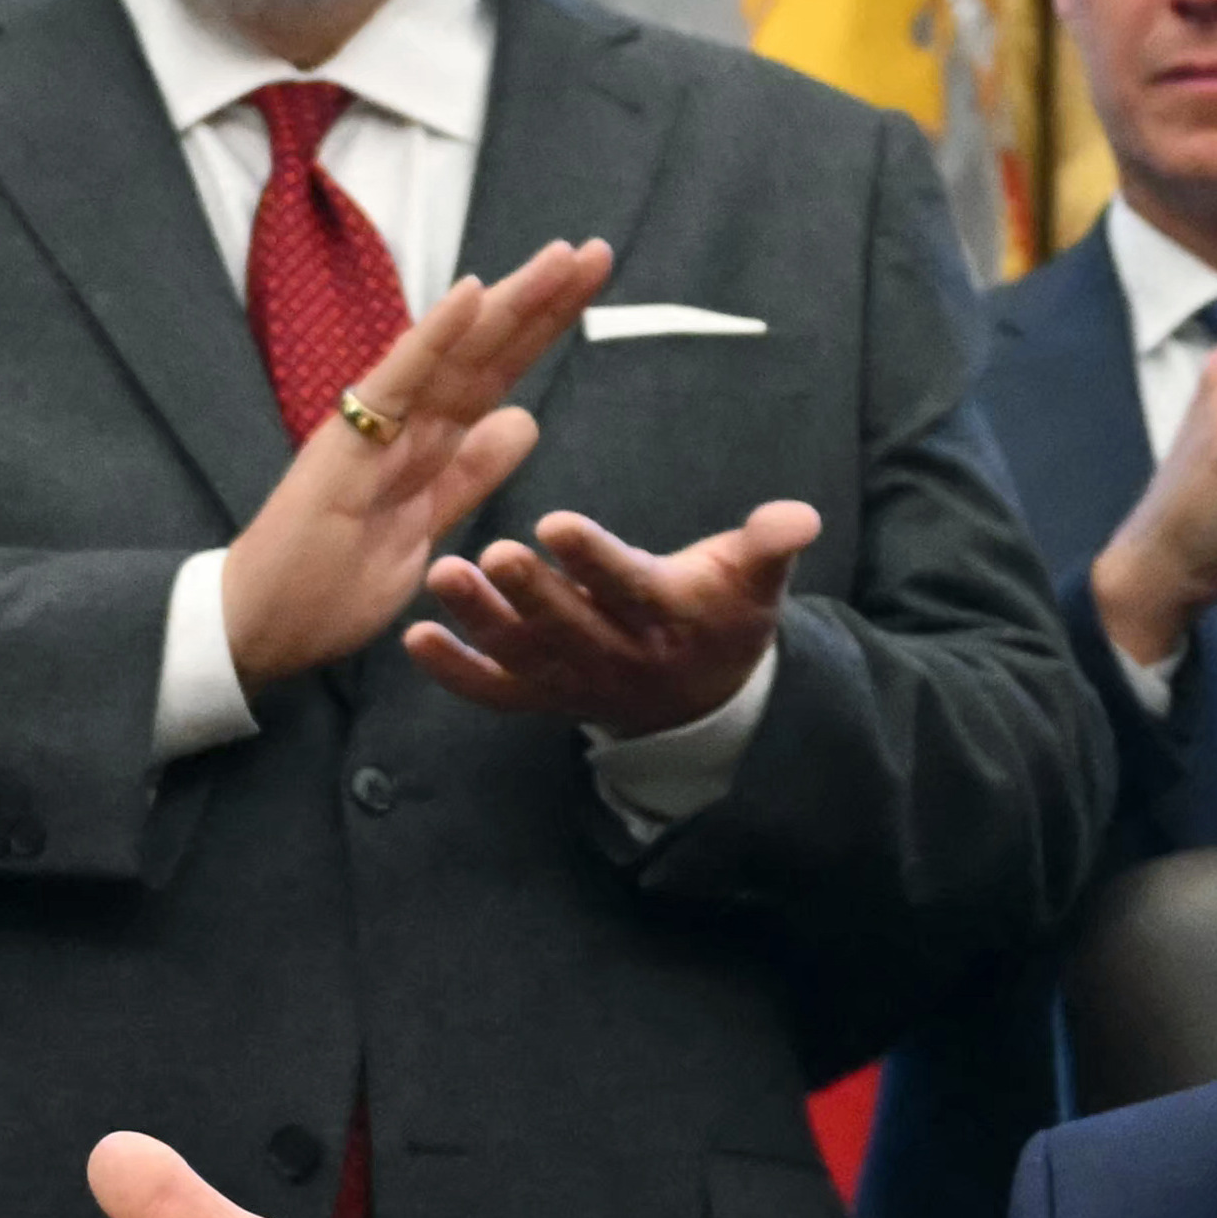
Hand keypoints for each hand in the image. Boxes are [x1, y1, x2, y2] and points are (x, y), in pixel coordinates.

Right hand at [224, 238, 607, 686]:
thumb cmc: (331, 580)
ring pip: (454, 353)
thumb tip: (524, 420)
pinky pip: (398, 381)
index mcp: (427, 437)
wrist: (262, 625)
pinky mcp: (346, 443)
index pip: (498, 370)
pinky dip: (433, 336)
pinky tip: (470, 293)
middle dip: (542, 299)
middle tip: (597, 251)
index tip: (590, 283)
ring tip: (557, 258)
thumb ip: (472, 471)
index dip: (544, 326)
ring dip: (506, 302)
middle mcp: (404, 418)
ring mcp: (374, 425)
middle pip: (486, 350)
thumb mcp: (430, 524)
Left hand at [410, 499, 818, 732]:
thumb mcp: (755, 581)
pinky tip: (415, 639)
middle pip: (570, 626)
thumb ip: (769, 545)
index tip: (557, 523)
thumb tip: (802, 515)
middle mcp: (618, 657)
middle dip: (531, 592)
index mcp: (669, 619)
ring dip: (481, 621)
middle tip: (494, 552)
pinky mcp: (542, 698)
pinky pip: (495, 692)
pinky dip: (455, 673)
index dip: (594, 559)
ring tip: (443, 576)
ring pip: (523, 656)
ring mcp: (575, 683)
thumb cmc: (724, 615)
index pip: (629, 587)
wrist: (706, 702)